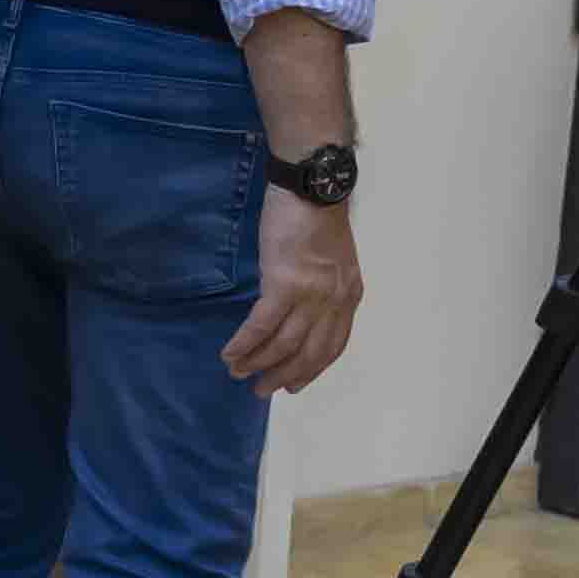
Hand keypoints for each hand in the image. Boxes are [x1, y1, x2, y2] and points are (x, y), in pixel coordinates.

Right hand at [222, 194, 360, 396]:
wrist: (311, 187)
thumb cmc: (316, 215)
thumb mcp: (332, 258)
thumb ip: (324, 286)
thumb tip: (301, 309)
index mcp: (349, 295)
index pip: (333, 345)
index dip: (311, 370)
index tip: (293, 385)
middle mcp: (334, 301)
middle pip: (309, 352)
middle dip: (283, 376)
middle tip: (262, 390)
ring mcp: (310, 294)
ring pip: (284, 344)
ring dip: (258, 364)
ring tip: (238, 373)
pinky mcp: (284, 284)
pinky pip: (262, 326)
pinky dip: (244, 344)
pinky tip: (230, 353)